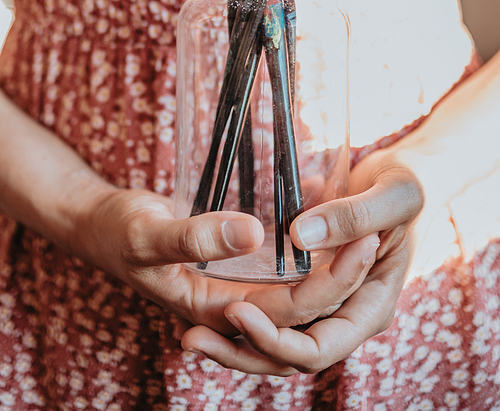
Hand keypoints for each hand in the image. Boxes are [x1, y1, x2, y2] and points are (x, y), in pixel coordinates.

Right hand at [77, 184, 383, 344]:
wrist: (99, 225)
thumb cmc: (116, 231)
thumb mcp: (148, 231)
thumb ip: (195, 235)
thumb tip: (255, 234)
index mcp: (212, 308)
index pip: (289, 311)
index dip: (330, 280)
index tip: (363, 240)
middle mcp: (230, 306)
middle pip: (303, 307)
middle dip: (344, 276)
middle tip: (379, 233)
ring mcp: (233, 287)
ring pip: (297, 293)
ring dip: (333, 268)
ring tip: (367, 232)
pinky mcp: (234, 268)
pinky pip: (282, 272)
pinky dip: (309, 255)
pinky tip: (327, 225)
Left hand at [180, 149, 423, 373]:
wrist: (407, 178)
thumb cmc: (410, 185)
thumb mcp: (394, 195)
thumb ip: (353, 215)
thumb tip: (301, 236)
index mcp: (371, 307)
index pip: (319, 348)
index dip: (275, 339)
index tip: (236, 309)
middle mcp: (347, 313)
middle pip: (289, 355)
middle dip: (241, 352)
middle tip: (191, 338)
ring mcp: (327, 300)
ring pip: (277, 337)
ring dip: (235, 339)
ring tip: (187, 334)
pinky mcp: (310, 280)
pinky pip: (274, 306)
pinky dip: (245, 310)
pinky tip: (206, 302)